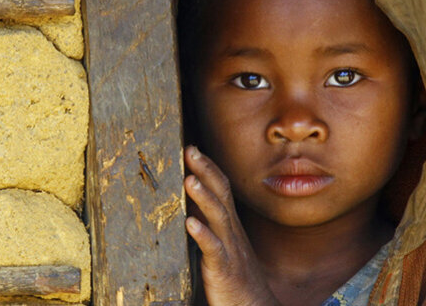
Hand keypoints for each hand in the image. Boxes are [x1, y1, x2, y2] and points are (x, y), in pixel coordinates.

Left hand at [184, 145, 281, 305]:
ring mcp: (230, 249)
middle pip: (221, 194)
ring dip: (204, 197)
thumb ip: (210, 224)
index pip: (221, 188)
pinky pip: (213, 249)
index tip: (192, 148)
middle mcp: (232, 232)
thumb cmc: (236, 276)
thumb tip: (191, 204)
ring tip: (189, 180)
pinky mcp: (224, 269)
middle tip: (190, 150)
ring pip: (218, 217)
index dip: (208, 167)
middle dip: (206, 170)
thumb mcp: (223, 244)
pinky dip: (203, 235)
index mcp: (230, 225)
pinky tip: (190, 223)